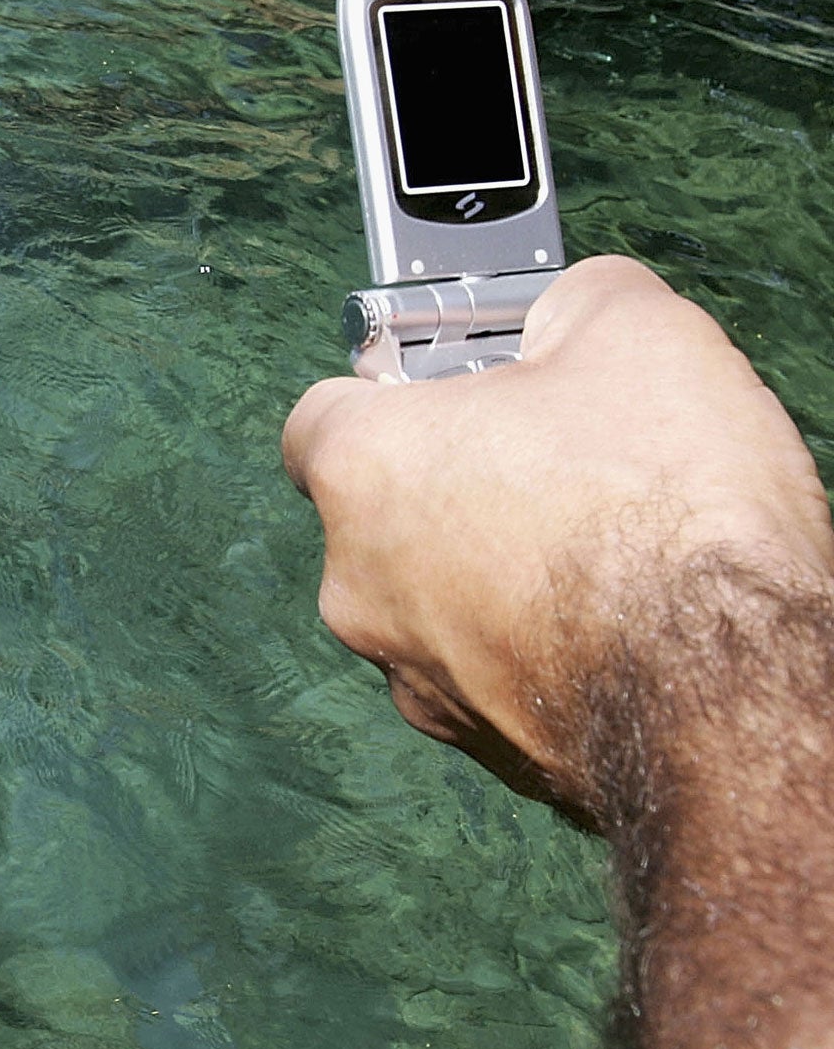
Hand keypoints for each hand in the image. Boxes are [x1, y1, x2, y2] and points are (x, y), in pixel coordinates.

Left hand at [281, 254, 833, 825]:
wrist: (725, 700)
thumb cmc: (666, 516)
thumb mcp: (635, 333)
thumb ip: (572, 303)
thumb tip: (567, 309)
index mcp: (362, 470)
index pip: (322, 413)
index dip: (389, 388)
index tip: (449, 383)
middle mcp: (357, 583)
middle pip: (385, 511)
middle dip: (459, 482)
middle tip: (557, 461)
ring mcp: (412, 675)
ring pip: (436, 599)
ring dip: (497, 570)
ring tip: (605, 548)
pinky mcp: (481, 745)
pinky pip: (491, 672)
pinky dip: (537, 646)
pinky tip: (619, 624)